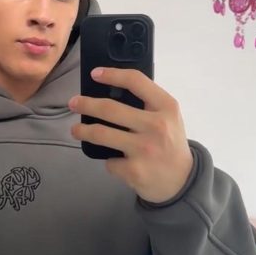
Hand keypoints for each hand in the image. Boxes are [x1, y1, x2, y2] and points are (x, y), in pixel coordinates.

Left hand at [68, 67, 193, 203]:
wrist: (182, 180)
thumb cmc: (169, 141)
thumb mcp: (168, 116)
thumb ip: (147, 103)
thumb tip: (108, 89)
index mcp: (166, 107)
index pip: (136, 81)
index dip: (112, 75)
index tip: (95, 74)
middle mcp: (157, 126)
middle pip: (110, 109)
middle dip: (86, 104)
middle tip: (73, 103)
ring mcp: (144, 149)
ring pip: (101, 134)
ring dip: (82, 130)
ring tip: (75, 129)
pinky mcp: (135, 170)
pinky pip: (109, 160)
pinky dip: (108, 159)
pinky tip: (114, 159)